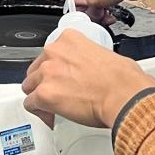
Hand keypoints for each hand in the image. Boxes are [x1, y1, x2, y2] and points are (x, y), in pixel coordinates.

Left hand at [21, 28, 154, 128]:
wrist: (123, 94)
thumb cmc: (122, 78)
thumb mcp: (105, 53)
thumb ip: (89, 57)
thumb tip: (92, 69)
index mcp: (69, 38)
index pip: (50, 52)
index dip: (55, 67)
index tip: (61, 75)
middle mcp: (54, 52)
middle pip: (36, 69)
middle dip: (45, 81)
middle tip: (59, 92)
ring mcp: (47, 73)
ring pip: (30, 87)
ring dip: (41, 96)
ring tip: (55, 106)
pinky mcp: (44, 95)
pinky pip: (31, 105)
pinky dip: (40, 112)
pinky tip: (52, 116)